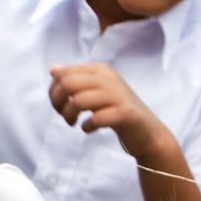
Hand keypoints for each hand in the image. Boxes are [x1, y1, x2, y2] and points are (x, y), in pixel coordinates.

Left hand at [49, 62, 170, 159]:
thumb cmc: (115, 110)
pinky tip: (90, 129)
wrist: (147, 131)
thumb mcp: (95, 91)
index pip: (63, 74)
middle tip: (65, 116)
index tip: (59, 106)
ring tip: (74, 123)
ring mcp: (119, 95)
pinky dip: (87, 126)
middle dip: (58, 103)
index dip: (53, 92)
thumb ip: (76, 80)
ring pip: (78, 101)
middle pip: (68, 85)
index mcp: (100, 70)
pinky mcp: (125, 113)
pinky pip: (95, 118)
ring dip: (69, 116)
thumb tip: (53, 69)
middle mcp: (109, 78)